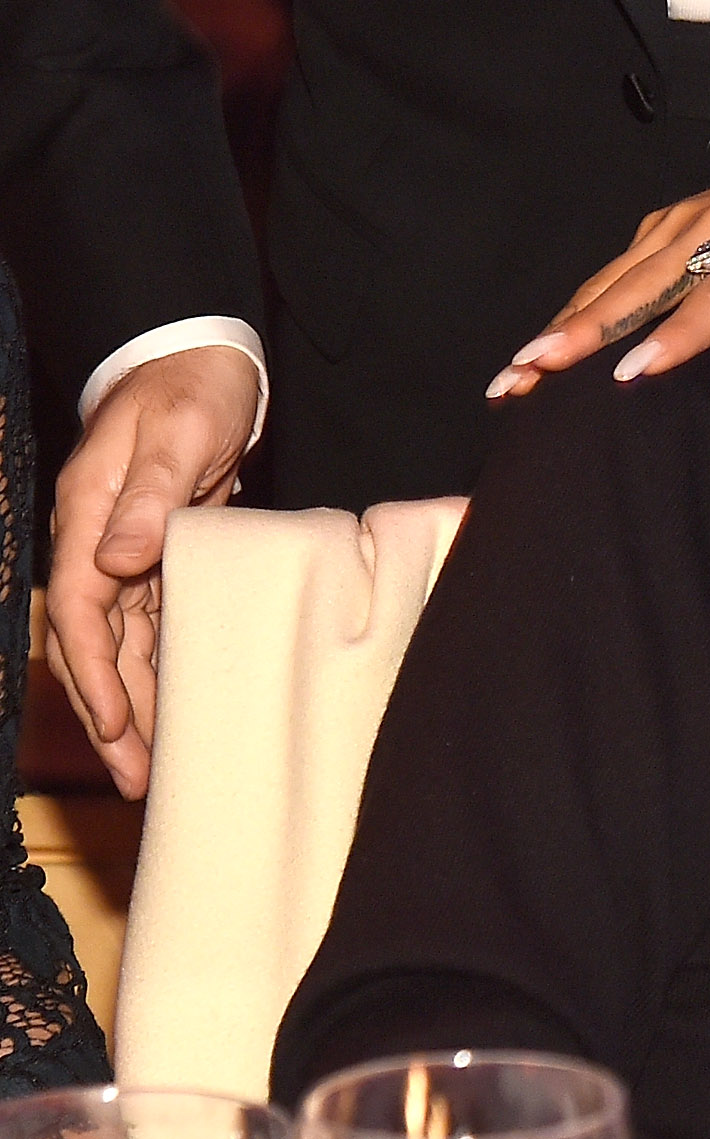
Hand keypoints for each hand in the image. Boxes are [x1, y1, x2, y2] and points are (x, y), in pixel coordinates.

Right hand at [43, 346, 262, 798]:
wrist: (203, 361)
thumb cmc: (189, 389)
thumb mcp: (175, 435)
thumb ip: (150, 497)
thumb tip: (119, 558)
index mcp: (89, 516)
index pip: (77, 609)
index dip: (92, 672)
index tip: (115, 725)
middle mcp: (98, 541)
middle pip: (94, 644)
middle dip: (112, 714)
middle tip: (137, 778)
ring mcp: (126, 551)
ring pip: (122, 645)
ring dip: (137, 704)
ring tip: (154, 765)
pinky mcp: (161, 554)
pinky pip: (152, 626)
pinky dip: (160, 668)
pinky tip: (176, 709)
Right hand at [488, 152, 709, 398]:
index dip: (674, 339)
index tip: (633, 371)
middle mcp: (708, 233)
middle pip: (639, 291)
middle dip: (583, 332)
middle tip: (533, 369)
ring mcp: (677, 225)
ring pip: (611, 281)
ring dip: (562, 323)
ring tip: (517, 366)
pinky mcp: (660, 224)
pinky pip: (612, 271)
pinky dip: (575, 306)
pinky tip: (544, 340)